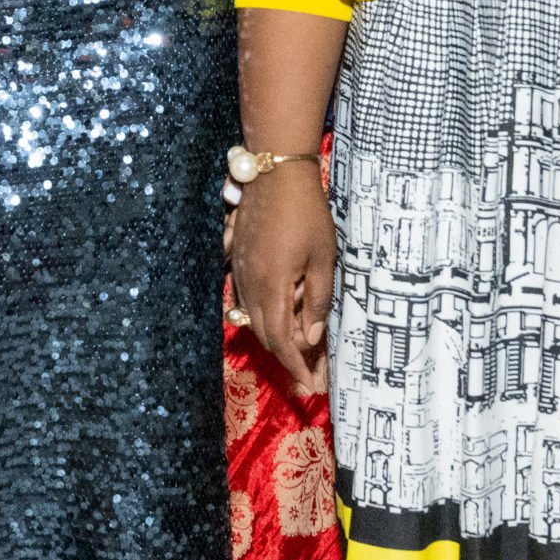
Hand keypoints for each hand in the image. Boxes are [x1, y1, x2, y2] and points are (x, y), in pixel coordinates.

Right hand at [227, 162, 333, 393]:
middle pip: (264, 334)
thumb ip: (317, 301)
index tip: (309, 386)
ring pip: (252, 317)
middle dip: (287, 356)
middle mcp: (249, 284)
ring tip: (299, 345)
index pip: (280, 340)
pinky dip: (262, 313)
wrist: (275, 173)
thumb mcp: (323, 258)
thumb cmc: (307, 213)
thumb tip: (311, 337)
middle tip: (310, 372)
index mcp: (272, 287)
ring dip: (275, 335)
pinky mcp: (236, 258)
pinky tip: (278, 312)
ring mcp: (239, 271)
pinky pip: (245, 297)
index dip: (295, 366)